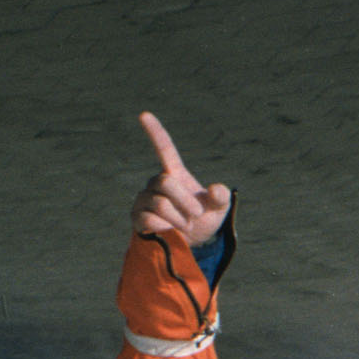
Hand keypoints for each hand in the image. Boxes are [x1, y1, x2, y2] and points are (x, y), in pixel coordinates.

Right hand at [131, 109, 230, 247]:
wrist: (192, 243)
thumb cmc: (204, 219)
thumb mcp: (219, 208)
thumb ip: (220, 197)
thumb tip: (216, 189)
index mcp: (174, 173)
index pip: (163, 148)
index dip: (155, 132)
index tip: (144, 114)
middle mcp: (156, 182)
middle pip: (165, 183)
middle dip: (185, 202)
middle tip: (197, 214)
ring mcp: (144, 198)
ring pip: (159, 204)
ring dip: (179, 219)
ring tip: (185, 226)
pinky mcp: (137, 216)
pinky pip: (150, 220)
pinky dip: (166, 228)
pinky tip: (169, 231)